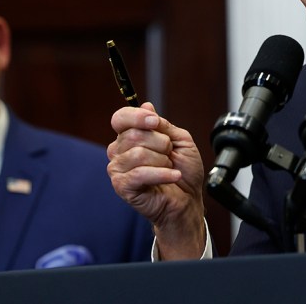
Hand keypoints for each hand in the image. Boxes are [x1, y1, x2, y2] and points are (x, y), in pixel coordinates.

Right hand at [107, 102, 206, 259]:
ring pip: (139, 154)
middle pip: (134, 134)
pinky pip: (140, 173)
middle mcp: (119, 151)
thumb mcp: (179, 140)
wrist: (188, 200)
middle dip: (161, 143)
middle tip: (170, 155)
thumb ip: (163, 125)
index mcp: (129, 136)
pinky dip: (162, 174)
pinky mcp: (122, 186)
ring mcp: (118, 169)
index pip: (121, 118)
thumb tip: (146, 106)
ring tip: (168, 169)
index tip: (155, 122)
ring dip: (162, 161)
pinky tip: (173, 176)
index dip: (137, 117)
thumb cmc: (183, 170)